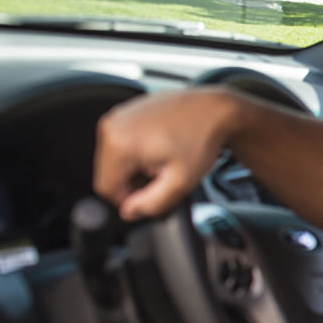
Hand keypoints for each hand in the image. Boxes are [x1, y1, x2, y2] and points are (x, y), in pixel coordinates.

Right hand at [94, 88, 242, 220]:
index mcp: (118, 143)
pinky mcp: (127, 111)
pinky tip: (161, 145)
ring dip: (137, 166)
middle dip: (134, 180)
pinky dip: (138, 150)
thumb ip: (151, 204)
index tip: (153, 190)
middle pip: (109, 173)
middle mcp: (112, 125)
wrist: (216, 110)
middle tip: (163, 172)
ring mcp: (119, 115)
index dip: (130, 198)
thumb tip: (129, 212)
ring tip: (164, 157)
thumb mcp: (179, 182)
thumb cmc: (202, 139)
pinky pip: (122, 143)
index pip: (106, 189)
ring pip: (115, 159)